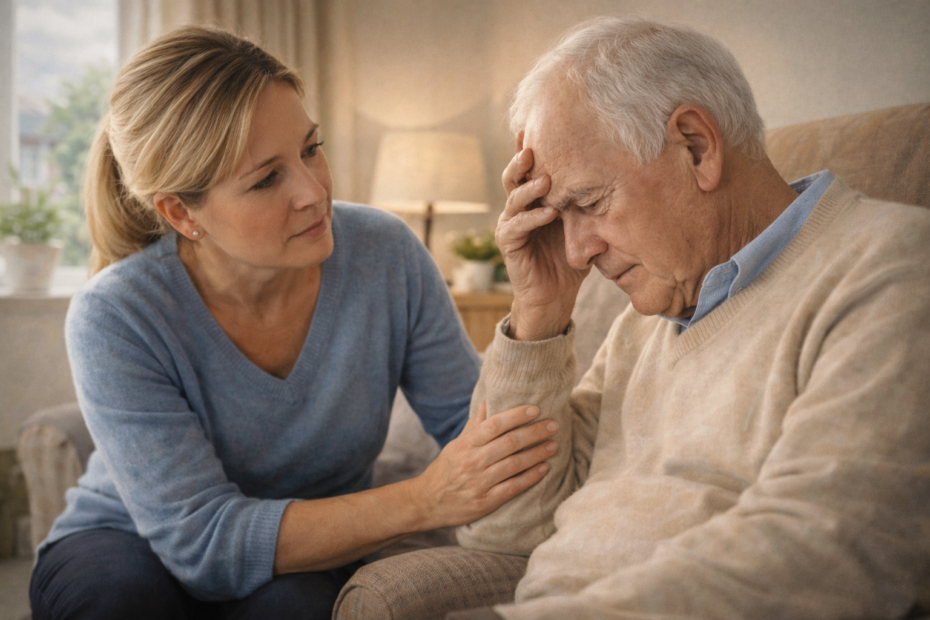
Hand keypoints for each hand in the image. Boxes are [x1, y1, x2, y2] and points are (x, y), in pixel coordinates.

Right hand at [413, 402, 557, 528]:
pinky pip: (513, 487)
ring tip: (553, 445)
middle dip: (534, 432)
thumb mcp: (456, 445)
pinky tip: (544, 469)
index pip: (494, 425)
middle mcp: (473, 461)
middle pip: (509, 443)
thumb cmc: (445, 470)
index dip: (516, 415)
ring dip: (537, 454)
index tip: (535, 409)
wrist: (427, 503)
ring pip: (514, 464)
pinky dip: (530, 477)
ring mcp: (480, 482)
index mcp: (466, 444)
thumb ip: (475, 426)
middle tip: (553, 425)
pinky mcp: (485, 501)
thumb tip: (489, 402)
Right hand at [497, 134, 589, 340]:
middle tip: (532, 147)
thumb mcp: (583, 226)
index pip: (532, 169)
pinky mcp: (508, 244)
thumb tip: (620, 177)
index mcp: (535, 199)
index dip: (531, 149)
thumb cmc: (571, 259)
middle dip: (521, 160)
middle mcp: (519, 207)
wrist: (555, 296)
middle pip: (514, 177)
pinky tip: (548, 214)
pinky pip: (516, 227)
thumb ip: (590, 204)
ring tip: (545, 180)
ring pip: (513, 198)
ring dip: (529, 188)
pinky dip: (532, 219)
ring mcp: (511, 224)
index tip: (539, 128)